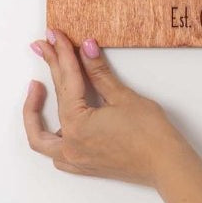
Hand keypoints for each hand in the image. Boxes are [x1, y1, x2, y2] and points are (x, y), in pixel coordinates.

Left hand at [23, 29, 186, 188]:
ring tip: (37, 88)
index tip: (56, 37)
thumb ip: (98, 72)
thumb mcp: (123, 97)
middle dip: (51, 69)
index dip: (63, 55)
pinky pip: (55, 154)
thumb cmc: (150, 134)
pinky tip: (55, 123)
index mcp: (76, 125)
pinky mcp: (84, 165)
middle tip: (45, 47)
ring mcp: (75, 158)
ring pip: (42, 137)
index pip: (67, 81)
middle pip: (55, 100)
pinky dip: (50, 137)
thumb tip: (86, 48)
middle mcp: (69, 145)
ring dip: (35, 113)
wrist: (166, 164)